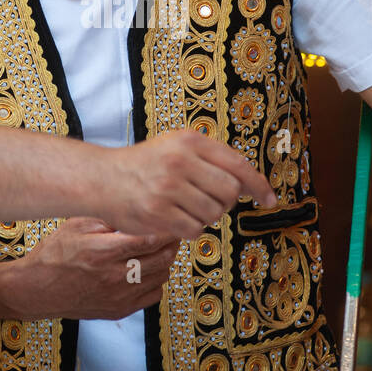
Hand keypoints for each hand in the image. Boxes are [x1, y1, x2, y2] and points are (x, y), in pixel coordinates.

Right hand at [0, 217, 180, 319]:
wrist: (35, 290)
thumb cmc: (53, 256)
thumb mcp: (77, 225)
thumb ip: (110, 219)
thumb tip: (139, 211)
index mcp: (104, 252)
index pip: (151, 238)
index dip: (166, 227)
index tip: (169, 217)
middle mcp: (115, 277)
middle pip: (162, 257)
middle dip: (171, 241)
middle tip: (170, 230)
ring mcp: (119, 297)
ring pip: (162, 276)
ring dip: (166, 259)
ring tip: (159, 247)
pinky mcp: (120, 310)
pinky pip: (154, 295)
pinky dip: (157, 280)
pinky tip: (147, 269)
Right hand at [102, 129, 276, 240]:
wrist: (102, 179)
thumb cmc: (144, 165)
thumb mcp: (176, 146)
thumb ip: (211, 159)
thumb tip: (249, 184)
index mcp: (189, 141)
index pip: (238, 164)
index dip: (259, 185)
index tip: (269, 199)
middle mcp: (180, 161)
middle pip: (229, 192)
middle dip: (224, 201)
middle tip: (206, 200)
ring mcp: (168, 187)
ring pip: (213, 213)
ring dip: (205, 215)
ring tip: (185, 207)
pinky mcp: (158, 212)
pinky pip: (195, 229)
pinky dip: (190, 228)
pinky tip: (175, 218)